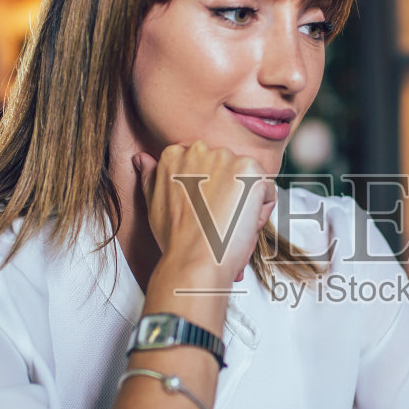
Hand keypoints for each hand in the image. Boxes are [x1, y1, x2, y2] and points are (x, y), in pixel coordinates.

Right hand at [134, 141, 275, 284]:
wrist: (194, 259)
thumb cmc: (176, 238)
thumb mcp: (154, 202)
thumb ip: (151, 175)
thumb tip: (141, 158)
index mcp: (175, 153)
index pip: (207, 166)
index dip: (208, 192)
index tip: (201, 210)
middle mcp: (199, 149)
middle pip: (228, 171)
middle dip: (228, 194)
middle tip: (213, 219)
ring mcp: (225, 158)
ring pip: (248, 181)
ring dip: (244, 203)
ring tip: (225, 223)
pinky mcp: (250, 170)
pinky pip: (266, 191)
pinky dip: (259, 212)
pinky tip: (239, 223)